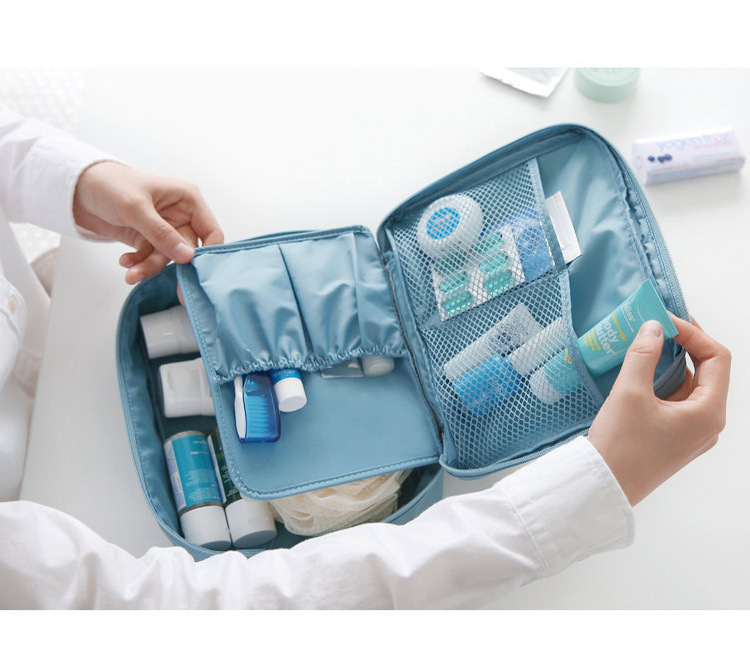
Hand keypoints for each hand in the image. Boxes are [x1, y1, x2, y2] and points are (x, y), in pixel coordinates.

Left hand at [73, 161, 223, 283]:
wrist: (78, 188)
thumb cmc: (109, 184)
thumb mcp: (136, 208)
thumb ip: (162, 234)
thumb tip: (187, 256)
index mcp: (188, 199)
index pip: (211, 232)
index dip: (206, 253)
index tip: (194, 271)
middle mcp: (181, 215)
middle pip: (187, 249)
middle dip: (166, 262)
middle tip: (151, 276)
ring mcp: (165, 228)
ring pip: (167, 257)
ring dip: (149, 267)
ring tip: (130, 273)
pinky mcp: (149, 239)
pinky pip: (151, 258)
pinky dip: (139, 263)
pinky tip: (125, 261)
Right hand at [587, 315, 730, 505]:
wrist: (602, 488)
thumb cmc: (620, 446)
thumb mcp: (629, 393)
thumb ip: (644, 354)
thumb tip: (654, 327)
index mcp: (709, 412)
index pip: (717, 358)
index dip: (694, 333)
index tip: (664, 321)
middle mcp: (709, 423)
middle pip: (709, 371)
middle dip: (685, 344)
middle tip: (658, 325)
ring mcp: (693, 433)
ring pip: (692, 386)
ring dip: (672, 362)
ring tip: (646, 343)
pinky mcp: (675, 439)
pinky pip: (678, 401)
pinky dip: (664, 381)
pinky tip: (641, 372)